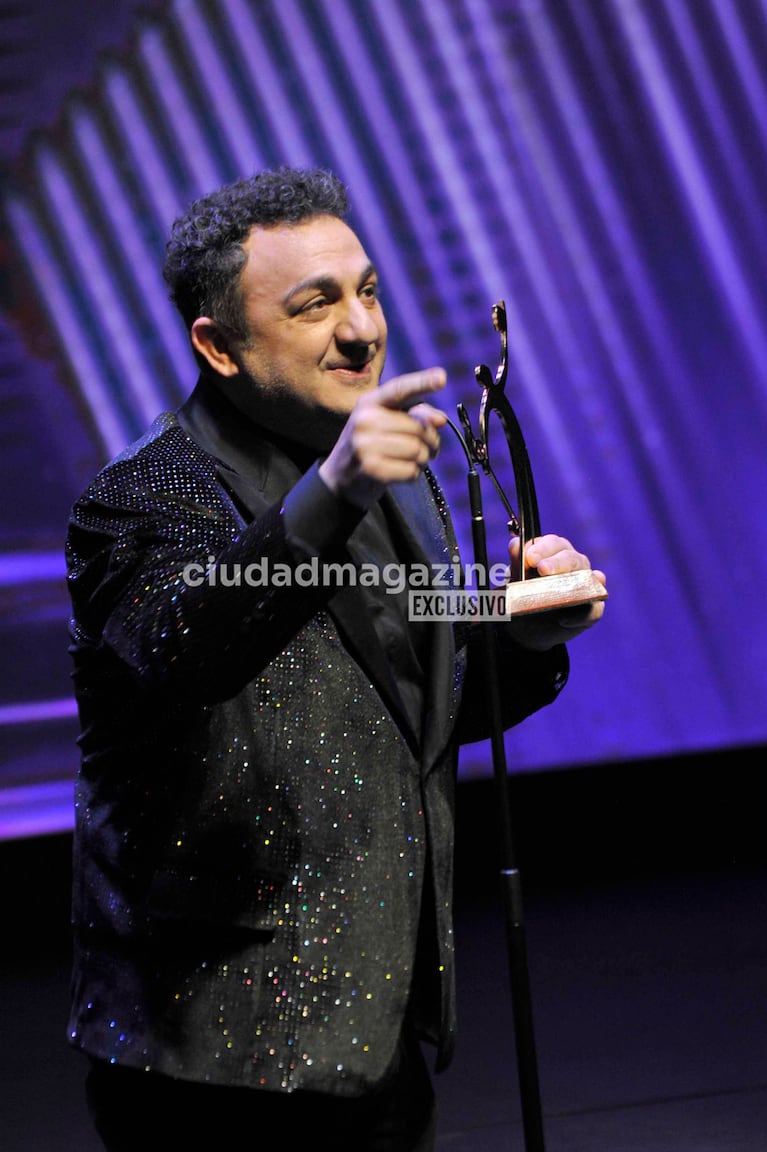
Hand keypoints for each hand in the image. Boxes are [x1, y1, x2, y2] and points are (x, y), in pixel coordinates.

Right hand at [319, 368, 446, 507]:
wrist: (340, 475)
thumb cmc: (371, 443)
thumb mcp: (387, 420)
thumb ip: (415, 413)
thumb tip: (440, 420)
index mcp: (370, 402)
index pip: (399, 389)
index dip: (422, 382)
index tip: (442, 377)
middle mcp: (365, 420)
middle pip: (419, 428)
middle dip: (431, 440)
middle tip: (427, 447)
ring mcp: (365, 445)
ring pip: (417, 450)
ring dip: (423, 458)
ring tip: (413, 460)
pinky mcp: (371, 469)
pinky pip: (411, 471)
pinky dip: (413, 473)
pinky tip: (402, 471)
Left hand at [506, 534, 606, 650]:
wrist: (526, 629)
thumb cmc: (523, 598)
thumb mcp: (515, 582)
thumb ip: (517, 564)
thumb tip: (515, 545)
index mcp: (554, 553)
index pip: (553, 543)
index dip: (543, 548)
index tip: (530, 558)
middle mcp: (574, 565)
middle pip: (572, 558)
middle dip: (557, 562)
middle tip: (543, 569)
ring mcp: (586, 587)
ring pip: (589, 579)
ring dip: (575, 584)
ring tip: (559, 593)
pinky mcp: (591, 610)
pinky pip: (593, 611)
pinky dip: (581, 615)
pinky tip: (563, 620)